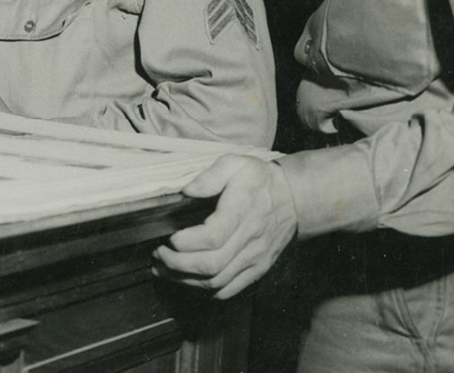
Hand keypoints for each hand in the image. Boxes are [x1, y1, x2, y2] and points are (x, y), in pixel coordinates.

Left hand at [152, 155, 297, 298]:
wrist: (295, 198)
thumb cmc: (260, 180)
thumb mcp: (236, 164)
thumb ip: (210, 176)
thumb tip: (187, 191)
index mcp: (243, 211)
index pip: (213, 237)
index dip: (186, 243)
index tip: (169, 238)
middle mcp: (250, 239)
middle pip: (211, 265)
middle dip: (177, 264)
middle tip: (158, 255)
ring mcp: (255, 258)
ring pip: (217, 281)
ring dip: (185, 280)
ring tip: (164, 268)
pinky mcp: (258, 269)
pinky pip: (230, 289)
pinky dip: (206, 290)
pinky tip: (189, 280)